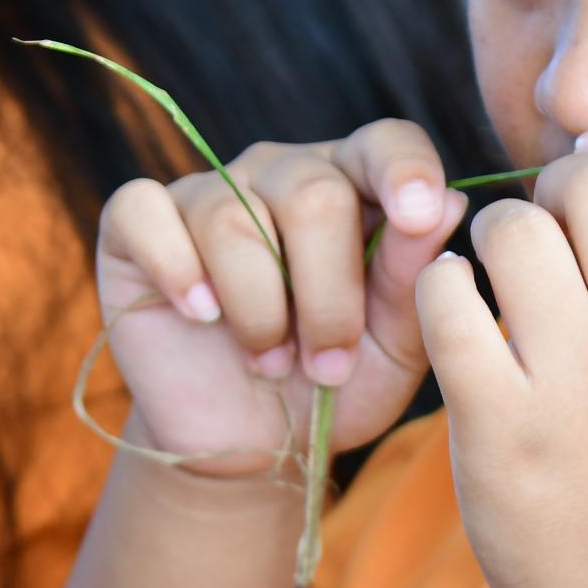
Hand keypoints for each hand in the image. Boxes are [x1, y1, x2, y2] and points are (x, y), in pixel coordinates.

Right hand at [94, 122, 462, 476]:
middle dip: (328, 297)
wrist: (252, 443)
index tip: (420, 216)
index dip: (404, 172)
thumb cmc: (333, 385)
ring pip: (234, 219)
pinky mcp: (138, 223)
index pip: (385, 144)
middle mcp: (282, 175)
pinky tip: (200, 316)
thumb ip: (414, 277)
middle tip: (328, 364)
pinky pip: (147, 211)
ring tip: (272, 363)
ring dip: (260, 312)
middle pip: (313, 195)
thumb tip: (449, 204)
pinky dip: (176, 270)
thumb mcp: (393, 346)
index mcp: (356, 188)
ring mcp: (208, 193)